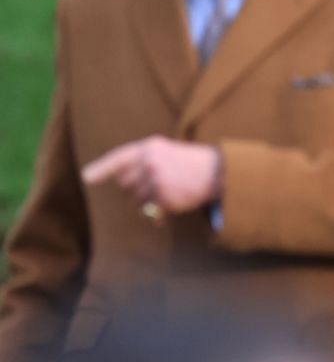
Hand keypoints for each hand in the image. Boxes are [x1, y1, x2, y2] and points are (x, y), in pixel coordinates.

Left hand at [81, 136, 221, 215]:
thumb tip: (119, 179)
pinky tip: (168, 210)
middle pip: (125, 183)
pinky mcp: (162, 197)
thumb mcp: (167, 151)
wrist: (218, 173)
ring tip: (169, 194)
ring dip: (148, 202)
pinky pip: (149, 212)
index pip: (119, 158)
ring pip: (136, 200)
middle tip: (159, 184)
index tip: (86, 177)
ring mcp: (155, 180)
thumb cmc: (192, 163)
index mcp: (149, 147)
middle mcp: (149, 162)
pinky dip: (156, 215)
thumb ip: (143, 159)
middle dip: (137, 188)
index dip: (101, 169)